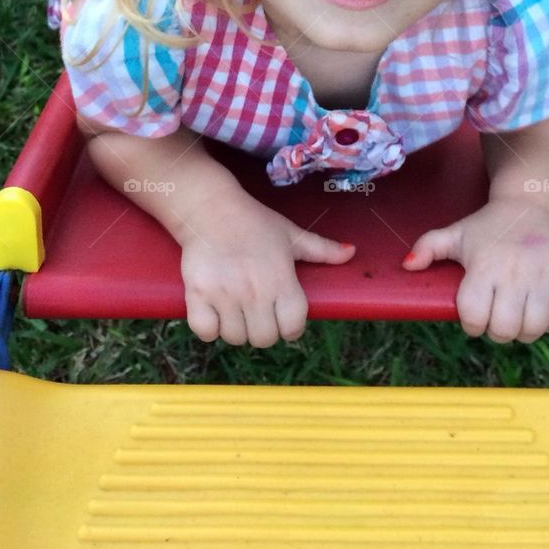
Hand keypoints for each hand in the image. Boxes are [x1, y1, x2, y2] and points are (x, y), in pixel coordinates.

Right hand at [177, 196, 354, 347]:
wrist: (210, 208)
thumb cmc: (255, 222)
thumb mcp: (291, 234)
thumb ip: (322, 249)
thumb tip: (351, 252)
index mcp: (281, 279)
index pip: (293, 327)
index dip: (291, 327)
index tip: (283, 318)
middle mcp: (254, 291)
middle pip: (264, 339)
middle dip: (263, 329)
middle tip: (257, 312)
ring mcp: (224, 294)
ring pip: (235, 338)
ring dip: (237, 328)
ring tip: (236, 308)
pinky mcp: (197, 294)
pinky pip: (206, 332)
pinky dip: (210, 328)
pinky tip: (215, 311)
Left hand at [402, 198, 548, 342]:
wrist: (528, 205)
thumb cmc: (487, 226)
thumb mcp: (455, 234)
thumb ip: (428, 248)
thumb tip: (407, 266)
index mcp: (483, 266)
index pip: (474, 318)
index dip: (472, 324)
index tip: (475, 315)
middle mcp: (513, 274)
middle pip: (505, 330)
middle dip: (498, 332)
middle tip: (498, 318)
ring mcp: (542, 276)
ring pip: (535, 329)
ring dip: (526, 331)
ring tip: (519, 317)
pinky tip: (543, 312)